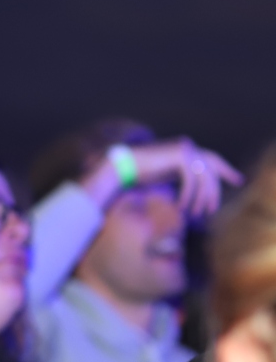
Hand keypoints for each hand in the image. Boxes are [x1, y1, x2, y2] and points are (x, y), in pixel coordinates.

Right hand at [107, 139, 241, 216]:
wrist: (123, 167)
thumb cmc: (139, 174)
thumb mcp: (167, 175)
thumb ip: (183, 177)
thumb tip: (197, 191)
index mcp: (186, 151)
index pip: (213, 160)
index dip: (226, 171)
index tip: (238, 181)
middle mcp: (188, 147)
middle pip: (212, 171)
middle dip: (215, 192)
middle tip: (212, 210)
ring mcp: (185, 149)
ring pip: (204, 178)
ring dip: (201, 199)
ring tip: (195, 214)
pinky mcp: (180, 156)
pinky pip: (192, 180)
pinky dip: (188, 196)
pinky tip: (181, 207)